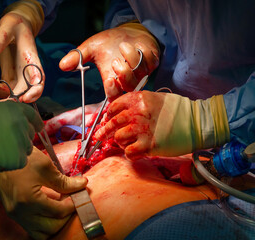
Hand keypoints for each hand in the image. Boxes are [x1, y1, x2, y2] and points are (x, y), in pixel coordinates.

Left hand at [0, 0, 44, 102]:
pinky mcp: (8, 78)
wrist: (14, 28)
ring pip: (10, 93)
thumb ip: (1, 37)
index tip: (25, 99)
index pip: (38, 81)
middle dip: (11, 100)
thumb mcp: (8, 26)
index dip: (34, 92)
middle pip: (24, 93)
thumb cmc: (15, 25)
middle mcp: (28, 74)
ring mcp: (18, 78)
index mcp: (33, 62)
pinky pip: (0, 90)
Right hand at [0, 101, 43, 197]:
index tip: (38, 127)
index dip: (36, 122)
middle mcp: (21, 122)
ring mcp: (21, 141)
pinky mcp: (18, 158)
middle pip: (29, 133)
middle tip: (7, 143)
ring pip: (27, 148)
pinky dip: (12, 163)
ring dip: (17, 151)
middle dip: (22, 138)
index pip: (33, 115)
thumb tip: (10, 119)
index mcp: (13, 109)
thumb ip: (4, 115)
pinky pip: (21, 161)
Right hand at [0, 147, 86, 239]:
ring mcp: (15, 215)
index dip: (72, 205)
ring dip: (54, 225)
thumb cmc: (22, 158)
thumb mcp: (45, 167)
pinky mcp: (13, 214)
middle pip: (51, 227)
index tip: (78, 196)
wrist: (0, 156)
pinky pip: (31, 228)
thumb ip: (64, 181)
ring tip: (61, 209)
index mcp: (29, 200)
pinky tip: (49, 211)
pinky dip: (43, 224)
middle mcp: (21, 212)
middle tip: (71, 203)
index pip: (58, 212)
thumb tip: (82, 184)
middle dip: (65, 217)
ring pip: (40, 234)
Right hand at [59, 23, 159, 100]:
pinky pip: (150, 61)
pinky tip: (137, 45)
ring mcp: (141, 72)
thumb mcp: (91, 47)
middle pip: (129, 88)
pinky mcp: (152, 63)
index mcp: (112, 81)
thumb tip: (62, 65)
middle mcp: (127, 80)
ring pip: (140, 72)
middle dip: (124, 74)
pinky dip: (143, 51)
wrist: (127, 32)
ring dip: (131, 57)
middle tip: (115, 61)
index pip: (114, 96)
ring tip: (123, 46)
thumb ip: (77, 57)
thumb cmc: (108, 43)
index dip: (113, 92)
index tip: (109, 80)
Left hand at [95, 91, 229, 157]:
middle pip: (112, 123)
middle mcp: (138, 112)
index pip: (113, 107)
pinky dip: (130, 154)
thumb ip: (137, 104)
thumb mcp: (155, 99)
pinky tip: (135, 152)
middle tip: (99, 136)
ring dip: (121, 142)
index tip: (106, 121)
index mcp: (138, 99)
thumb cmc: (178, 111)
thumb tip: (120, 114)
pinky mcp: (149, 145)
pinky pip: (128, 152)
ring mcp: (142, 129)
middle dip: (104, 131)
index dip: (108, 116)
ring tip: (128, 143)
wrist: (198, 122)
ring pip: (118, 138)